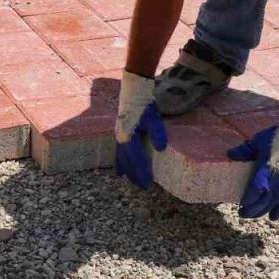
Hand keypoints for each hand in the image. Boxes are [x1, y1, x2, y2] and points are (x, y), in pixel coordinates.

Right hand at [114, 72, 166, 188]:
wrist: (133, 91)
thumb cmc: (144, 105)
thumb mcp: (154, 119)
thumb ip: (157, 133)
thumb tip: (161, 149)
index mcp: (129, 136)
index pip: (136, 160)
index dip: (142, 172)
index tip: (148, 184)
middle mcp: (121, 138)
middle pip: (127, 162)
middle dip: (134, 175)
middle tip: (143, 187)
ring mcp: (118, 135)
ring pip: (121, 158)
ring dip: (126, 170)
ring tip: (130, 181)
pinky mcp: (119, 132)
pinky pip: (118, 152)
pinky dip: (119, 162)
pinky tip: (119, 170)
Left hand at [227, 113, 278, 219]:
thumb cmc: (278, 137)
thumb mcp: (258, 141)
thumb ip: (244, 150)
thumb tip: (230, 154)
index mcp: (266, 171)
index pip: (255, 192)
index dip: (248, 201)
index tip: (240, 204)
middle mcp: (277, 182)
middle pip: (263, 202)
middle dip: (252, 210)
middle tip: (242, 213)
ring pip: (273, 205)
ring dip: (262, 212)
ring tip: (252, 214)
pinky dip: (278, 210)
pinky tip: (272, 217)